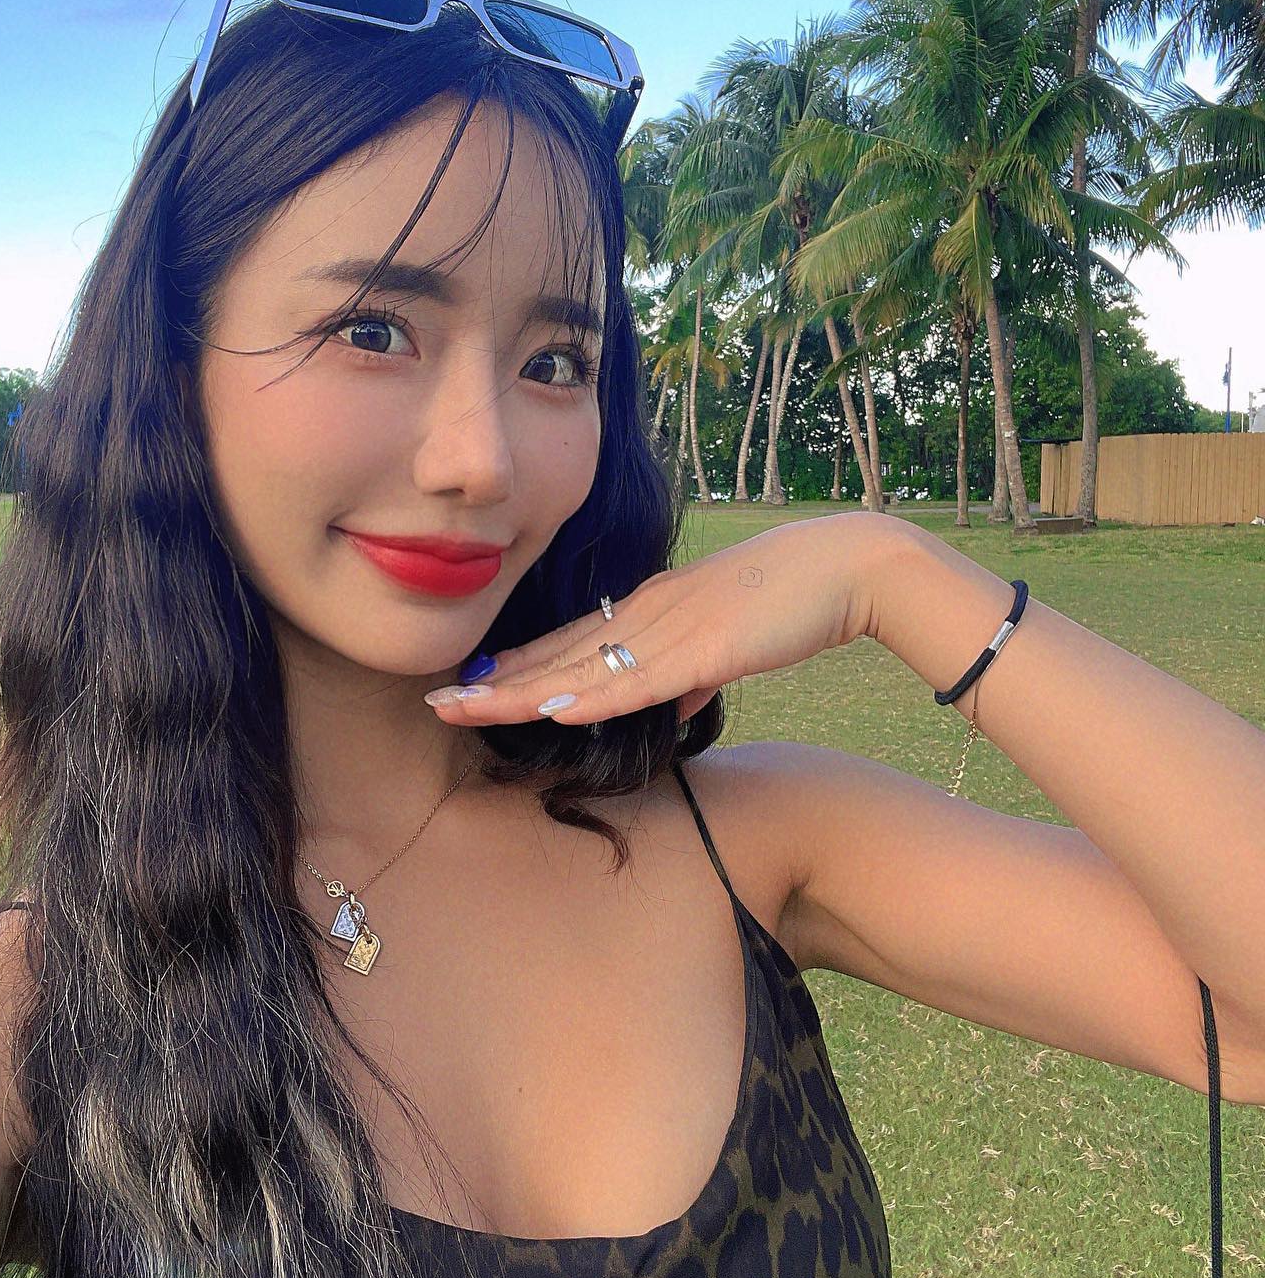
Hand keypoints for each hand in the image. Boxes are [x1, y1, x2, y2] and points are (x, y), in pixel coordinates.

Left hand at [425, 511, 900, 727]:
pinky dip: (597, 696)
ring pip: (581, 670)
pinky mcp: (707, 648)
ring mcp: (671, 629)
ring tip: (463, 709)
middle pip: (556, 655)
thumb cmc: (788, 602)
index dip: (515, 667)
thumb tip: (677, 701)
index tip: (466, 684)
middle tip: (433, 699)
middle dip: (493, 682)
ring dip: (520, 693)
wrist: (844, 566)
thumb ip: (694, 674)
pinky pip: (642, 678)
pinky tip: (556, 710)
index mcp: (646, 611)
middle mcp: (644, 615)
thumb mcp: (725, 644)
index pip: (566, 644)